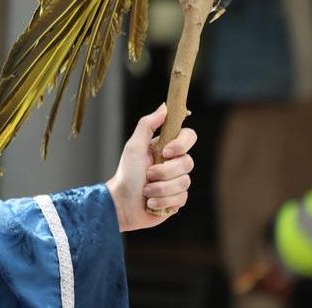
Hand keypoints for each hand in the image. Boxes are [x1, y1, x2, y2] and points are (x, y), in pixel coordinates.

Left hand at [106, 103, 195, 231]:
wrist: (121, 203)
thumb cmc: (126, 173)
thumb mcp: (134, 146)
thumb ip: (148, 125)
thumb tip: (165, 107)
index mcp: (167, 148)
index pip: (189, 137)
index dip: (182, 144)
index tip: (166, 152)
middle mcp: (174, 163)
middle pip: (188, 163)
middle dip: (165, 172)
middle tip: (147, 175)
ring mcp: (177, 182)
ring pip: (184, 182)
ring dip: (160, 188)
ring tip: (146, 191)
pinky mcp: (177, 200)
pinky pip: (181, 198)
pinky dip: (163, 200)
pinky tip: (151, 202)